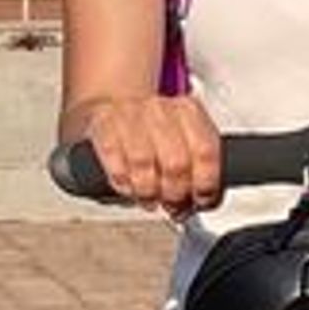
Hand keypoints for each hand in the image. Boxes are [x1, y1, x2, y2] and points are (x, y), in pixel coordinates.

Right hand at [74, 93, 225, 213]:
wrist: (111, 105)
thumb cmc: (151, 130)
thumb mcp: (183, 137)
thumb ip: (200, 167)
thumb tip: (206, 201)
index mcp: (188, 111)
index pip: (206, 152)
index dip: (205, 185)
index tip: (201, 200)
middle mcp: (159, 110)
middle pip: (176, 163)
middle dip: (175, 194)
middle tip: (173, 204)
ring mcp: (129, 116)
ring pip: (143, 164)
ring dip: (148, 192)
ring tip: (150, 199)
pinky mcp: (102, 126)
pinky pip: (116, 164)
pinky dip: (124, 184)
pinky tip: (130, 187)